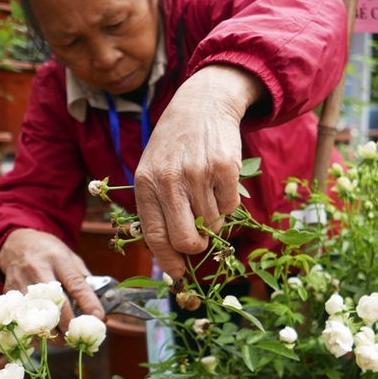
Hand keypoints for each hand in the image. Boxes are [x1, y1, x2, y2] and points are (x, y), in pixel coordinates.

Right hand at [0, 229, 104, 330]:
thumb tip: (96, 302)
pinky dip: (35, 333)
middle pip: (56, 304)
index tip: (98, 317)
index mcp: (58, 259)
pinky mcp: (10, 295)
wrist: (15, 244)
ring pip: (38, 316)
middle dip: (69, 324)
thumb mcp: (69, 256)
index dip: (88, 302)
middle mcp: (38, 271)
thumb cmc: (48, 252)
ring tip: (64, 340)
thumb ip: (82, 277)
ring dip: (53, 334)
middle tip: (79, 336)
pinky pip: (23, 320)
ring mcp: (22, 284)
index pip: (75, 283)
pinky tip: (45, 336)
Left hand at [135, 65, 264, 278]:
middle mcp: (170, 180)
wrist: (201, 104)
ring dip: (213, 216)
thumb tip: (171, 254)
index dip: (169, 261)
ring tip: (206, 190)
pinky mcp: (225, 168)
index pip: (155, 236)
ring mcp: (198, 174)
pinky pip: (231, 207)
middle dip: (195, 246)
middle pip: (186, 239)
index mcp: (146, 184)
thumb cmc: (175, 145)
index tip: (178, 274)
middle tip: (199, 238)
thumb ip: (158, 207)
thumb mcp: (153, 170)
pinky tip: (219, 180)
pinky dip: (228, 202)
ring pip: (211, 223)